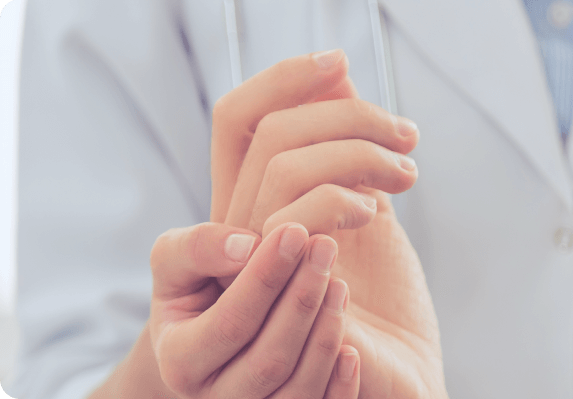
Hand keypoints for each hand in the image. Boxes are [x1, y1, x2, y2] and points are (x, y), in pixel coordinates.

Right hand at [148, 222, 362, 397]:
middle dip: (301, 302)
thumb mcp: (179, 260)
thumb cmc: (199, 283)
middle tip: (327, 248)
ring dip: (325, 338)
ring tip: (340, 285)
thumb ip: (197, 247)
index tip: (295, 231)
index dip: (265, 278)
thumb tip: (244, 247)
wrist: (216, 319)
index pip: (231, 323)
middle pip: (269, 362)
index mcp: (179, 360)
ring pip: (296, 391)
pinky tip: (352, 353)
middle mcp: (216, 396)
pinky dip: (339, 387)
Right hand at [210, 49, 447, 397]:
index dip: (282, 79)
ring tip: (402, 183)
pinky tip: (376, 221)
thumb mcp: (364, 210)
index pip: (239, 121)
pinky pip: (298, 239)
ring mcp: (255, 276)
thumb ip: (345, 152)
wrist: (400, 380)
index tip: (341, 62)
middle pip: (273, 141)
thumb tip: (338, 75)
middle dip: (351, 124)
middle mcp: (244, 239)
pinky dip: (342, 209)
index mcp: (259, 209)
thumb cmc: (380, 300)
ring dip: (355, 167)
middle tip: (408, 139)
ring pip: (284, 182)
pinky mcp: (279, 316)